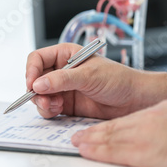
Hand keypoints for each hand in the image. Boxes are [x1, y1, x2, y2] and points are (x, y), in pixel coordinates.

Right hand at [25, 43, 166, 118]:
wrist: (135, 100)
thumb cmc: (118, 80)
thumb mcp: (89, 76)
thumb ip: (62, 80)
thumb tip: (37, 85)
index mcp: (65, 55)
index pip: (37, 59)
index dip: (31, 71)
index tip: (32, 84)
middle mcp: (61, 71)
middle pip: (35, 79)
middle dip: (36, 90)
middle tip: (43, 100)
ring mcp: (63, 89)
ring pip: (39, 96)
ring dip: (42, 102)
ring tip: (55, 107)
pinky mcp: (67, 105)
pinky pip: (49, 108)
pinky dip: (49, 111)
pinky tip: (59, 111)